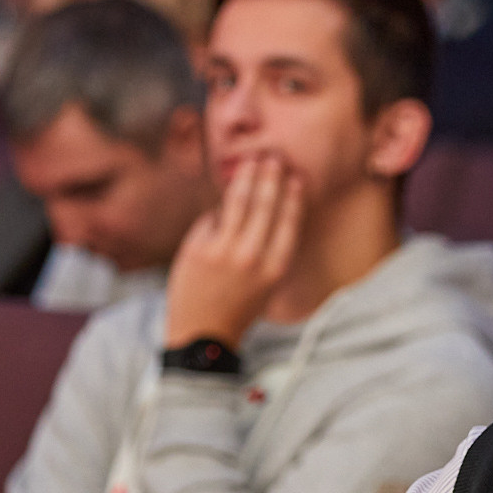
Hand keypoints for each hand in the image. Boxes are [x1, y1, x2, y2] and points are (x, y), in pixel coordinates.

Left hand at [163, 153, 304, 348]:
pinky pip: (212, 217)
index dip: (292, 196)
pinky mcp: (197, 248)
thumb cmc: (238, 307)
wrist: (202, 333)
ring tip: (250, 162)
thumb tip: (271, 204)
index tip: (294, 177)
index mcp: (275, 268)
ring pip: (237, 202)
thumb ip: (271, 249)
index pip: (289, 222)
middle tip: (272, 158)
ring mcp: (223, 251)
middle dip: (270, 177)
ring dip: (246, 177)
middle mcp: (252, 257)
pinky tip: (225, 200)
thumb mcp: (267, 284)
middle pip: (265, 205)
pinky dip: (218, 211)